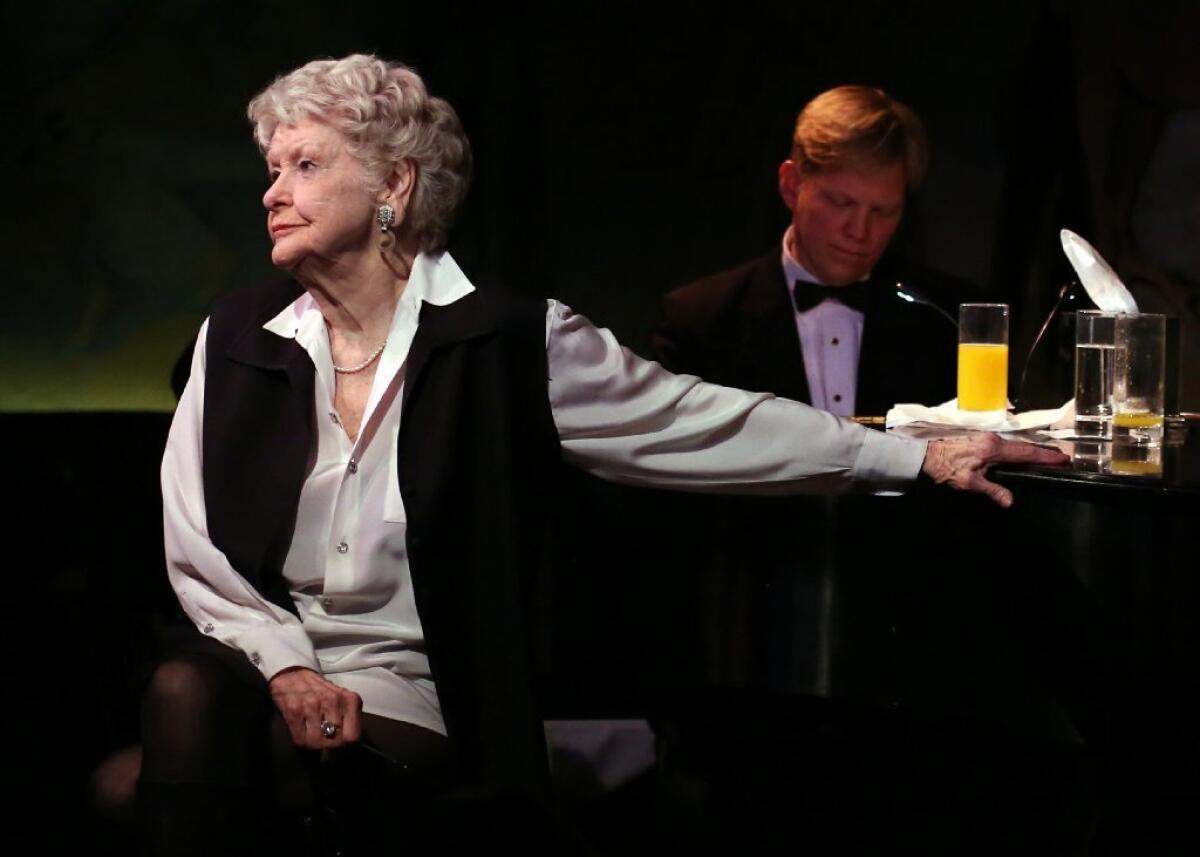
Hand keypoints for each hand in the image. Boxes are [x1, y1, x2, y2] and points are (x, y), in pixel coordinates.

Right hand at [268, 667, 362, 748]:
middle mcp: (332, 701)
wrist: (294, 674)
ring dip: (313, 743)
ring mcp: (312, 706)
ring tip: (312, 735)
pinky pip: (299, 739)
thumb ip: (349, 717)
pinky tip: (301, 731)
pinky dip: (300, 739)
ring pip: (316, 742)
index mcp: (349, 699)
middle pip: (334, 742)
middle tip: (324, 739)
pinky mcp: (293, 711)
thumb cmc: (321, 691)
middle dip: (329, 744)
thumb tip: (349, 744)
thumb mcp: (343, 698)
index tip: (339, 741)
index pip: (353, 736)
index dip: (346, 743)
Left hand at [921, 433, 1067, 507]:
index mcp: (993, 448)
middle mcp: (993, 439)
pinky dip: (1018, 449)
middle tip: (1061, 458)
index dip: (1045, 456)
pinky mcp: (981, 438)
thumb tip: (1010, 501)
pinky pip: (1006, 443)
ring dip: (1031, 450)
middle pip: (1024, 446)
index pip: (1026, 452)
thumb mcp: (969, 483)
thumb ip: (992, 490)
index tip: (1063, 458)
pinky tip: (1022, 456)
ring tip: (1047, 458)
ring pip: (1015, 444)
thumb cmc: (946, 468)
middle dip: (1043, 452)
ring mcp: (987, 437)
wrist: (925, 454)